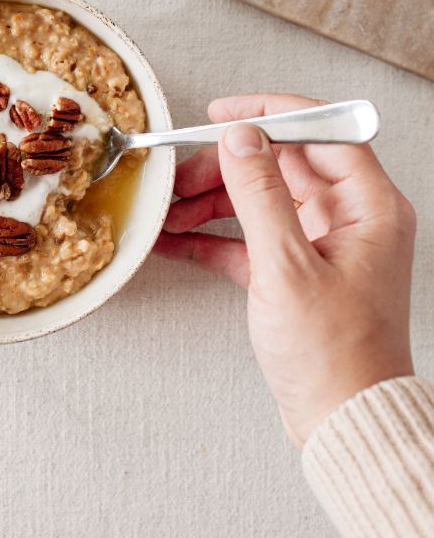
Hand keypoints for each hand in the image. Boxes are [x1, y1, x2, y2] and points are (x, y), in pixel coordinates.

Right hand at [155, 94, 415, 446]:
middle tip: (180, 177)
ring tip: (170, 212)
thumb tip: (240, 138)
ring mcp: (323, 245)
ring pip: (261, 201)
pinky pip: (251, 239)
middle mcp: (350, 218)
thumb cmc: (334, 356)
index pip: (321, 130)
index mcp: (368, 206)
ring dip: (212, 203)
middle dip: (225, 168)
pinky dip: (215, 237)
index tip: (220, 114)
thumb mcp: (286, 267)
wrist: (343, 423)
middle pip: (282, 165)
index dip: (268, 114)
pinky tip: (176, 240)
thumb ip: (259, 194)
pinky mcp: (298, 272)